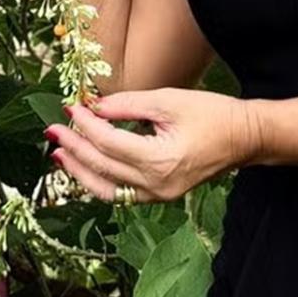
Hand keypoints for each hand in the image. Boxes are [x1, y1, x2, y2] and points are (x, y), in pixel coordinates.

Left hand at [44, 89, 262, 203]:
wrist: (244, 138)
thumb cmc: (212, 115)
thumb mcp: (167, 101)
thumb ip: (126, 105)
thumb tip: (93, 106)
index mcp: (160, 160)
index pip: (108, 143)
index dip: (85, 124)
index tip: (70, 106)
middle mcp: (156, 185)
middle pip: (102, 167)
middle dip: (75, 147)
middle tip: (53, 129)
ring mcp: (158, 195)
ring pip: (106, 189)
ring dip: (80, 171)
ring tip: (59, 153)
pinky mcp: (160, 195)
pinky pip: (120, 193)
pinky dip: (99, 180)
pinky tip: (85, 166)